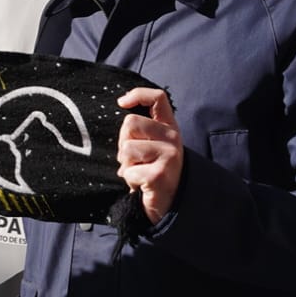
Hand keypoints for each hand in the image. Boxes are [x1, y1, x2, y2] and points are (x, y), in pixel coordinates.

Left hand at [115, 86, 182, 224]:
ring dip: (126, 163)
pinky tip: (142, 184)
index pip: (158, 98)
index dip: (138, 94)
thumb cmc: (153, 169)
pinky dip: (129, 179)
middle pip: (130, 123)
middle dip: (123, 142)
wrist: (169, 202)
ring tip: (139, 171)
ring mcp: (169, 156)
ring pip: (126, 147)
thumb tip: (122, 103)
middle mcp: (173, 137)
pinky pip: (129, 170)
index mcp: (169, 126)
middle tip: (133, 158)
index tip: (122, 102)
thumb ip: (141, 128)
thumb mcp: (152, 144)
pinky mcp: (159, 174)